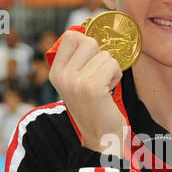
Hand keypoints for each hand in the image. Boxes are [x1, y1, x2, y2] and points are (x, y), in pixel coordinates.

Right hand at [49, 29, 126, 154]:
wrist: (101, 139)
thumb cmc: (94, 109)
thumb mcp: (77, 83)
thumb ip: (78, 61)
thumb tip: (88, 32)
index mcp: (55, 72)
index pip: (71, 36)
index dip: (87, 44)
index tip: (91, 62)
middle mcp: (62, 76)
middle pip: (88, 41)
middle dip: (101, 56)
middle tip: (99, 77)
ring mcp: (75, 81)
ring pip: (104, 54)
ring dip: (110, 69)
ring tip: (104, 88)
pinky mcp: (92, 87)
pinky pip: (112, 64)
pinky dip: (116, 76)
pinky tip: (109, 91)